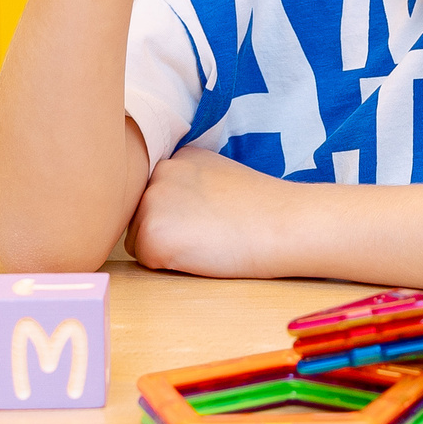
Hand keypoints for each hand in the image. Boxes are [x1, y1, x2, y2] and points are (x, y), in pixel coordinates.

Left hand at [126, 147, 283, 276]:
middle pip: (142, 214)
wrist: (284, 224)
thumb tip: (171, 209)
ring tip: (207, 241)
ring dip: (165, 247)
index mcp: (177, 157)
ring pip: (138, 238)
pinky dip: (169, 265)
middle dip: (168, 230)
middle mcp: (159, 172)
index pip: (157, 195)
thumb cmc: (263, 209)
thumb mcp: (221, 177)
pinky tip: (201, 254)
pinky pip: (146, 260)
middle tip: (210, 232)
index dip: (181, 216)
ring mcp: (151, 201)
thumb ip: (190, 184)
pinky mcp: (152, 235)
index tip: (210, 218)